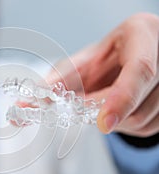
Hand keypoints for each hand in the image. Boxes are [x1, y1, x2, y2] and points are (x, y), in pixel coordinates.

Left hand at [47, 13, 158, 136]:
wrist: (138, 51)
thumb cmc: (115, 50)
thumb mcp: (90, 56)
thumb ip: (65, 75)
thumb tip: (35, 98)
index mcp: (143, 37)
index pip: (140, 70)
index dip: (121, 98)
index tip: (103, 122)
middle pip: (138, 105)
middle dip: (102, 112)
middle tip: (79, 106)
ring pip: (140, 121)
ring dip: (110, 120)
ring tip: (100, 101)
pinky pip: (145, 128)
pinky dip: (122, 124)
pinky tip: (115, 108)